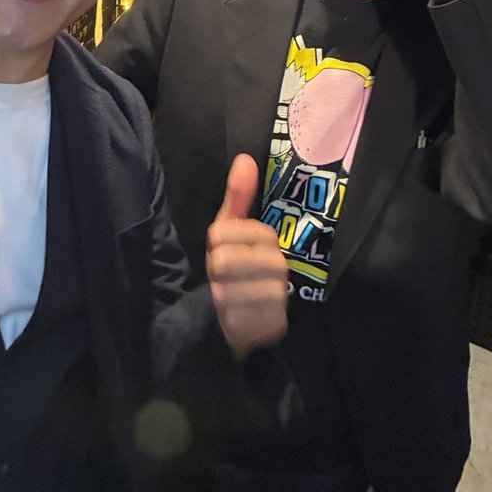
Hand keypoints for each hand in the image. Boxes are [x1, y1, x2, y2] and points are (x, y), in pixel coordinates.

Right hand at [206, 154, 287, 360]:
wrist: (225, 324)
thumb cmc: (233, 269)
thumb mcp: (231, 231)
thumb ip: (238, 196)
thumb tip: (245, 158)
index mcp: (214, 250)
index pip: (248, 232)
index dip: (254, 235)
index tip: (251, 243)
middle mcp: (216, 279)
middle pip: (269, 260)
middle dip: (271, 262)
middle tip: (264, 268)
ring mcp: (229, 308)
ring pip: (275, 287)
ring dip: (277, 287)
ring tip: (266, 288)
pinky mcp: (245, 333)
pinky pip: (276, 315)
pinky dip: (277, 311)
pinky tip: (268, 308)